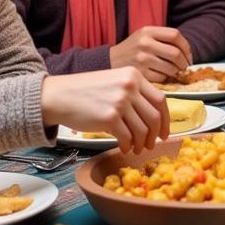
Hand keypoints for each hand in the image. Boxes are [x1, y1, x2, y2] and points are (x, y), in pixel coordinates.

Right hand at [41, 67, 169, 154]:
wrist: (59, 95)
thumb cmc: (85, 91)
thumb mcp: (115, 81)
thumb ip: (134, 93)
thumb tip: (153, 117)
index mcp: (134, 75)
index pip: (161, 99)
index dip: (166, 119)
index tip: (165, 131)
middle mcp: (130, 86)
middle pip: (155, 116)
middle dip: (156, 134)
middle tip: (151, 144)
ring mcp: (120, 101)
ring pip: (143, 129)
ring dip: (141, 143)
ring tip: (136, 148)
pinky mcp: (109, 117)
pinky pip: (128, 137)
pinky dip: (129, 146)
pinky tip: (125, 148)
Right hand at [109, 25, 191, 81]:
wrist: (109, 62)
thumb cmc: (132, 50)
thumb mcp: (144, 36)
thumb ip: (163, 39)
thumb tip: (187, 54)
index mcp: (148, 31)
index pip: (175, 35)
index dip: (186, 46)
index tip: (188, 55)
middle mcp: (145, 43)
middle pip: (175, 53)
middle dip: (184, 62)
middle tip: (184, 67)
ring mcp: (142, 59)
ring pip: (170, 67)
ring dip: (175, 71)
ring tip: (172, 71)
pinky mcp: (140, 73)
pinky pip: (162, 78)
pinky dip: (165, 78)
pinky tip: (160, 76)